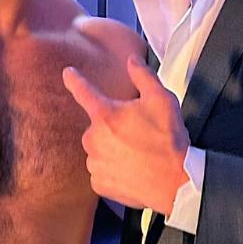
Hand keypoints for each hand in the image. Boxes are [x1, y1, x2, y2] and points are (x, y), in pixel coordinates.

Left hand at [62, 56, 189, 214]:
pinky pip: (101, 171)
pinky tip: (131, 169)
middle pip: (98, 125)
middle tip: (137, 134)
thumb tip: (132, 60)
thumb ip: (143, 76)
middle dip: (113, 127)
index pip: (83, 91)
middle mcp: (94, 138)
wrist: (176, 182)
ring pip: (99, 149)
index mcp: (105, 115)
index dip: (74, 80)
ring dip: (113, 149)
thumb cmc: (168, 140)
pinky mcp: (99, 183)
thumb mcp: (162, 99)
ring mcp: (95, 163)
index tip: (67, 74)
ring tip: (138, 154)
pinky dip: (113, 169)